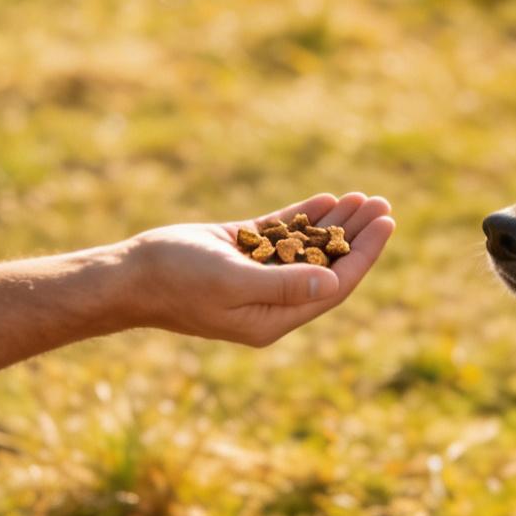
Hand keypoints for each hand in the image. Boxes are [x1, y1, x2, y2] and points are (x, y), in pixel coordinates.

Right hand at [120, 191, 394, 346]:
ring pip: (308, 248)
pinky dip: (304, 218)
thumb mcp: (232, 282)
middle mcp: (270, 301)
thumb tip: (332, 284)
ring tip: (363, 197)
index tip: (386, 224)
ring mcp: (255, 276)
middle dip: (357, 236)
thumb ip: (284, 285)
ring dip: (335, 223)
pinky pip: (282, 236)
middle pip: (327, 266)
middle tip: (383, 205)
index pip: (333, 287)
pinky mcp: (239, 254)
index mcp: (273, 318)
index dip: (364, 255)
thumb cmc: (176, 280)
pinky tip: (327, 200)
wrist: (128, 275)